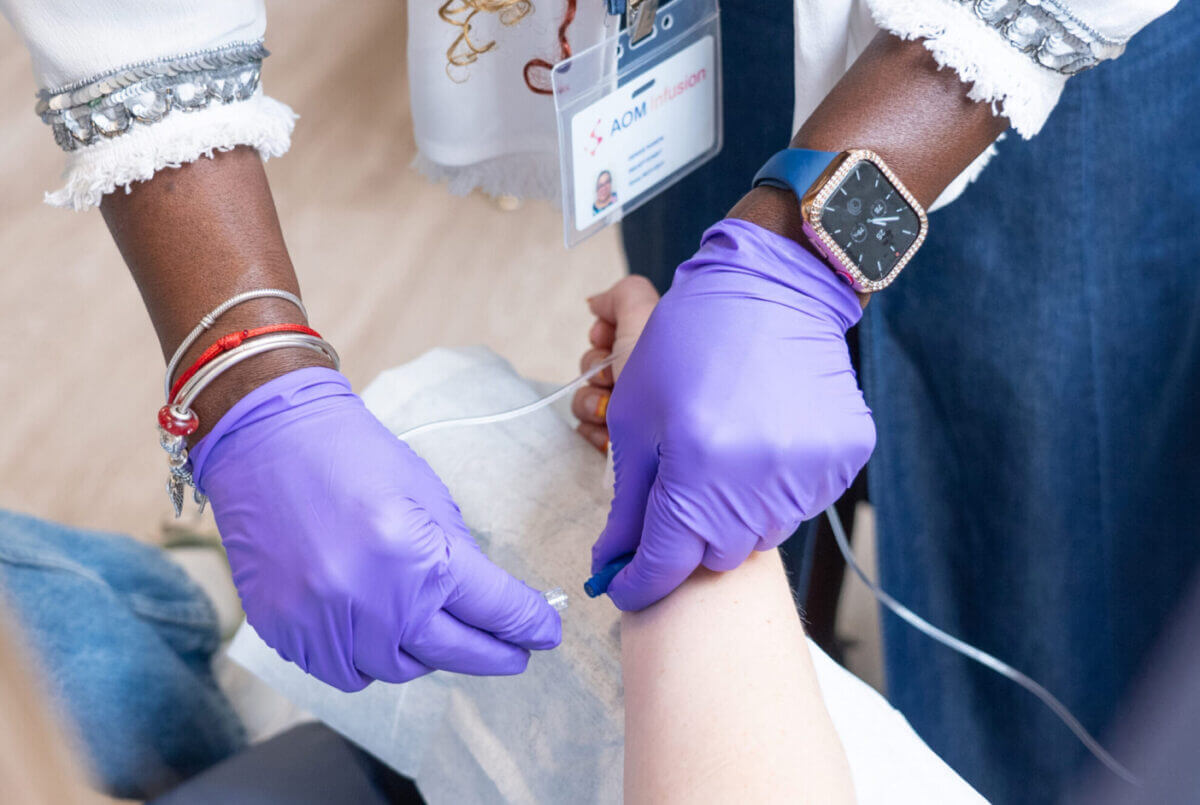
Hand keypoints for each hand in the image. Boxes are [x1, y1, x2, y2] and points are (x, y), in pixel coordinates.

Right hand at [189, 368, 560, 690]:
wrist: (269, 441)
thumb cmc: (354, 457)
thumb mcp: (429, 497)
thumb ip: (459, 557)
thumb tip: (490, 604)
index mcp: (419, 556)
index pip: (494, 610)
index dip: (527, 625)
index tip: (545, 634)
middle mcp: (374, 601)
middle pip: (454, 653)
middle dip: (495, 654)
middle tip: (515, 654)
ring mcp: (326, 623)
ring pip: (399, 670)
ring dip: (427, 655)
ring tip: (437, 633)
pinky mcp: (289, 632)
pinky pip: (345, 672)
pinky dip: (369, 659)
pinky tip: (381, 634)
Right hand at [573, 276, 659, 451]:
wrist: (680, 437)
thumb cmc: (669, 371)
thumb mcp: (645, 317)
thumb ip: (624, 295)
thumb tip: (597, 302)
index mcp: (655, 348)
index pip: (614, 333)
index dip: (603, 333)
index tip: (605, 337)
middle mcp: (645, 377)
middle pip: (596, 364)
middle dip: (596, 368)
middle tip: (613, 376)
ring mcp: (634, 412)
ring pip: (587, 398)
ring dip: (591, 402)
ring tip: (608, 410)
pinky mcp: (621, 443)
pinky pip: (588, 431)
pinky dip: (593, 431)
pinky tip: (610, 436)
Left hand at [593, 219, 875, 610]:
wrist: (773, 290)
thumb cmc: (689, 346)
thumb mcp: (636, 417)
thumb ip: (627, 502)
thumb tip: (612, 562)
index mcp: (698, 472)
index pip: (665, 564)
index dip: (637, 582)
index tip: (619, 585)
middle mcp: (759, 484)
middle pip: (715, 556)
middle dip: (686, 541)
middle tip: (674, 497)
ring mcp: (808, 475)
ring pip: (760, 534)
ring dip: (732, 515)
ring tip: (721, 459)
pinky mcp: (842, 460)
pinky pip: (798, 503)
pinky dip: (772, 490)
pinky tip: (761, 443)